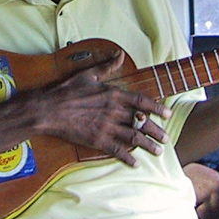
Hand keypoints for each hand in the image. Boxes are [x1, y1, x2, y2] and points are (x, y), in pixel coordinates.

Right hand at [33, 50, 172, 166]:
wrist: (49, 109)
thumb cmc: (67, 90)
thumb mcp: (88, 74)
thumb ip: (107, 66)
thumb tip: (119, 55)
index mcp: (113, 94)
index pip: (142, 102)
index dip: (157, 108)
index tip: (168, 114)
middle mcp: (114, 111)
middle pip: (142, 122)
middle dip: (156, 131)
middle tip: (166, 138)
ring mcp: (106, 127)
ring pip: (133, 138)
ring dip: (148, 145)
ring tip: (158, 151)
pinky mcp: (97, 140)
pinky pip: (117, 151)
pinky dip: (128, 158)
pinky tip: (135, 163)